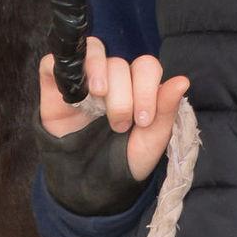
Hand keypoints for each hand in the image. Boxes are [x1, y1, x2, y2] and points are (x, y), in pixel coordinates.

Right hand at [38, 36, 189, 182]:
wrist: (88, 184)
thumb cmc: (123, 160)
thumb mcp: (150, 142)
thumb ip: (165, 111)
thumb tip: (183, 81)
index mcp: (137, 87)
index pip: (146, 66)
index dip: (147, 88)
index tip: (143, 121)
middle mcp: (112, 78)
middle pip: (119, 63)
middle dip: (123, 95)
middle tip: (119, 126)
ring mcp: (83, 78)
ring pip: (93, 52)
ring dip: (99, 71)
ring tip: (99, 97)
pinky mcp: (54, 84)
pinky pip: (53, 62)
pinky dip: (62, 70)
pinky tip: (72, 96)